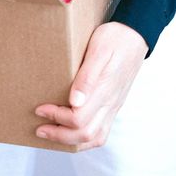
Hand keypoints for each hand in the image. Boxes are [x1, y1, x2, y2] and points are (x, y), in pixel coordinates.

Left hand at [34, 21, 147, 149]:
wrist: (135, 35)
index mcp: (105, 90)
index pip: (78, 118)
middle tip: (40, 128)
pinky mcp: (114, 105)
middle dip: (59, 135)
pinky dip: (84, 138)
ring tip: (52, 133)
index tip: (40, 109)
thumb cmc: (115, 39)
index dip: (56, 117)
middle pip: (85, 134)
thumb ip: (87, 78)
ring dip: (71, 141)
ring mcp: (114, 106)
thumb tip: (74, 102)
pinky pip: (101, 131)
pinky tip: (71, 131)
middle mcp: (111, 103)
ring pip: (95, 138)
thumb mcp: (98, 51)